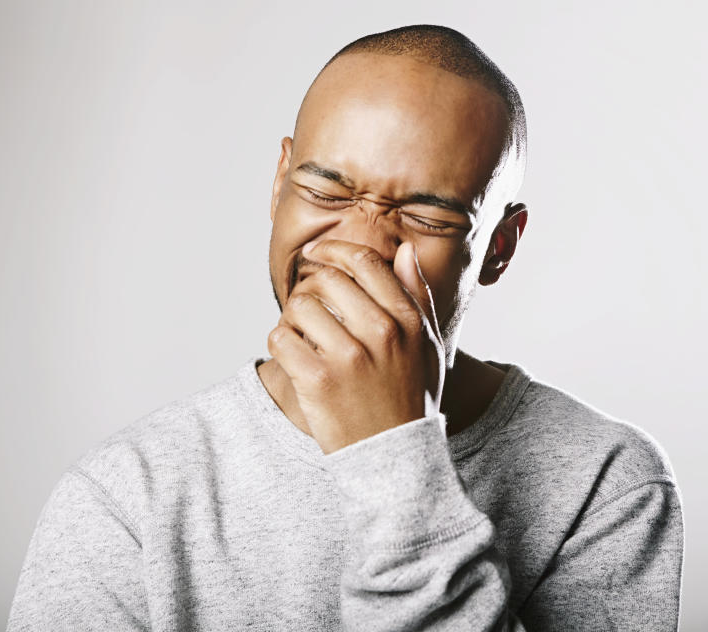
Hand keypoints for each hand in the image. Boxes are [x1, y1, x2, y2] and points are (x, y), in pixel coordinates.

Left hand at [267, 240, 445, 453]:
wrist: (393, 457)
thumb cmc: (411, 397)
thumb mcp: (427, 346)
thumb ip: (417, 296)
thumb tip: (404, 251)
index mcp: (407, 321)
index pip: (365, 262)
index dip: (334, 250)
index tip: (317, 254)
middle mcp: (381, 333)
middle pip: (326, 279)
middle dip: (311, 287)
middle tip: (309, 304)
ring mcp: (348, 357)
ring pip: (299, 306)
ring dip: (294, 318)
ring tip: (304, 336)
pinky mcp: (317, 382)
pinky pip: (280, 339)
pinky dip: (281, 345)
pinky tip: (295, 357)